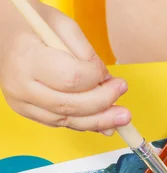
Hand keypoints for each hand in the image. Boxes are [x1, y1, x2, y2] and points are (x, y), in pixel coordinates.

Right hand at [0, 3, 130, 133]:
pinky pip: (60, 122)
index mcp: (27, 57)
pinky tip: (104, 123)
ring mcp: (21, 101)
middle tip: (124, 98)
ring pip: (67, 119)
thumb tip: (106, 81)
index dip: (96, 79)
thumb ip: (86, 52)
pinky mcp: (26, 110)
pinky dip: (84, 123)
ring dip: (99, 122)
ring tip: (122, 119)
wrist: (0, 33)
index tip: (109, 75)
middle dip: (104, 104)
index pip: (71, 78)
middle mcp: (21, 84)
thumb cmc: (30, 24)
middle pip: (71, 104)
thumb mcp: (61, 25)